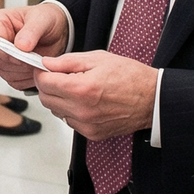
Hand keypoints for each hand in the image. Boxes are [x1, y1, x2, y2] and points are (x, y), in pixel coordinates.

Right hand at [0, 3, 67, 89]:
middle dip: (18, 63)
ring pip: (4, 72)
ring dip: (24, 71)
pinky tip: (37, 68)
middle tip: (36, 60)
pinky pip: (14, 81)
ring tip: (39, 62)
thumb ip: (31, 31)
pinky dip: (27, 79)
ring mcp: (2, 56)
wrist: (56, 31)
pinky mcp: (10, 69)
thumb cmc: (46, 19)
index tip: (23, 56)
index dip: (5, 52)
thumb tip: (21, 45)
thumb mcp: (42, 19)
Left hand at [35, 50, 156, 140]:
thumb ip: (67, 61)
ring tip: (76, 88)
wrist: (152, 99)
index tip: (44, 68)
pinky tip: (85, 101)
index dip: (41, 73)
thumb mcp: (97, 59)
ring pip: (56, 111)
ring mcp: (87, 125)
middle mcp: (82, 110)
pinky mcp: (92, 134)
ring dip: (59, 99)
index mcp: (81, 89)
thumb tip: (46, 63)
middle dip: (48, 86)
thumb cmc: (130, 77)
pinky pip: (70, 121)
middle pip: (45, 99)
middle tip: (59, 76)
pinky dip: (71, 111)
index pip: (43, 83)